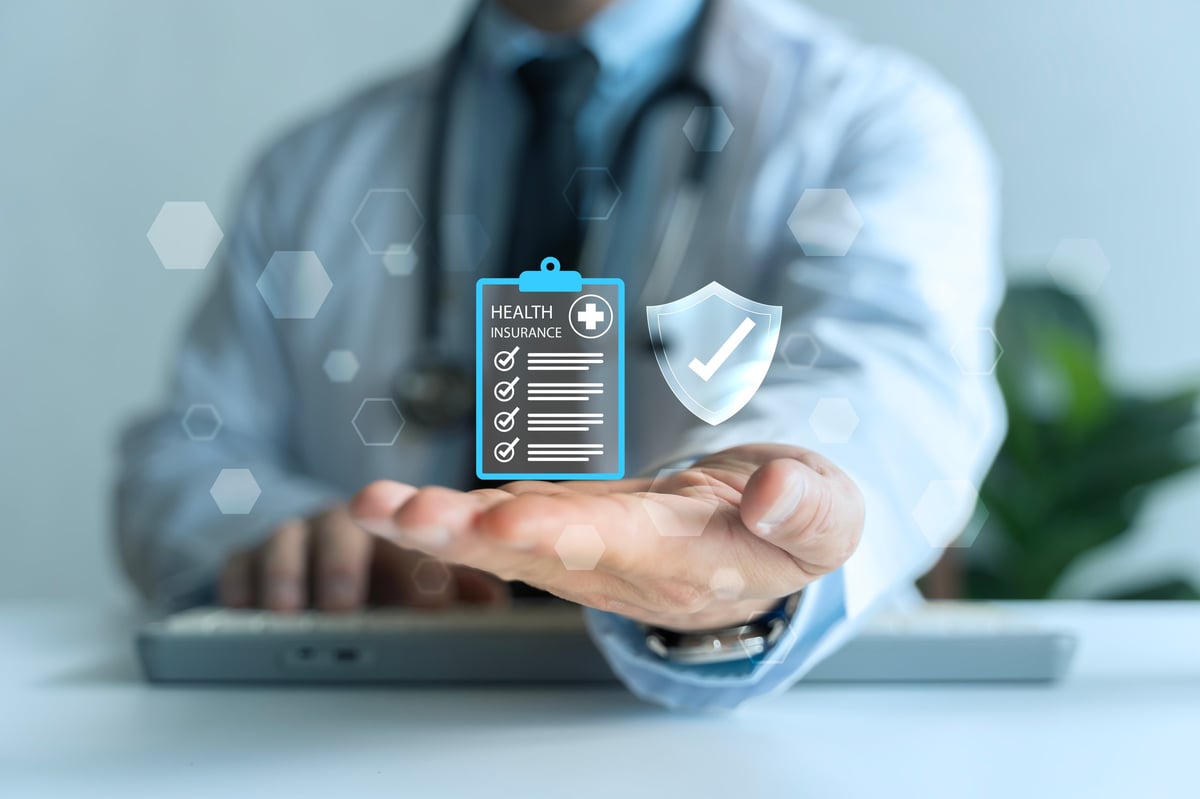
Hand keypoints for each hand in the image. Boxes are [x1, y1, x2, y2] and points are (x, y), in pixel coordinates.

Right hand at [217, 503, 507, 611]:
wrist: (312, 549)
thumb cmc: (379, 571)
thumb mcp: (421, 576)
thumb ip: (460, 590)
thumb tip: (494, 604)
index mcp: (393, 530)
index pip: (410, 541)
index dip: (418, 570)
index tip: (430, 601)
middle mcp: (342, 528)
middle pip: (340, 532)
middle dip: (341, 565)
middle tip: (344, 607)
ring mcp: (292, 540)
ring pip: (284, 544)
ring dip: (286, 577)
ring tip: (287, 614)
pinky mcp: (246, 559)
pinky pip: (236, 567)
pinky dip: (239, 589)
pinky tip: (242, 614)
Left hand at [350, 444, 863, 630]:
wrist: (762, 532)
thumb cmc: (793, 520)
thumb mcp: (830, 512)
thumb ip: (811, 507)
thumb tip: (774, 491)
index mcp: (693, 563)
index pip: (623, 548)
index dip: (564, 531)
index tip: (509, 516)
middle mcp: (626, 568)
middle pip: (542, 553)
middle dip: (470, 536)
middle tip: (402, 517)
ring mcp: (590, 552)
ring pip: (508, 544)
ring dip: (440, 528)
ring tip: (374, 508)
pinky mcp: (567, 529)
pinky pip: (502, 524)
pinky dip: (449, 515)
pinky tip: (395, 506)